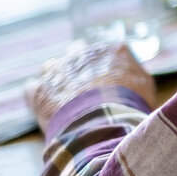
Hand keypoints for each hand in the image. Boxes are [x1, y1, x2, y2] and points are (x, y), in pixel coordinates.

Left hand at [26, 42, 157, 135]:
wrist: (101, 125)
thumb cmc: (127, 106)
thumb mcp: (144, 86)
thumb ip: (134, 74)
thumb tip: (131, 73)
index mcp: (106, 50)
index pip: (103, 51)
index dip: (104, 66)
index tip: (107, 80)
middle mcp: (79, 54)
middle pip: (75, 51)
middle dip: (78, 64)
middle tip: (85, 86)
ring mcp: (55, 71)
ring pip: (51, 68)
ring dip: (56, 79)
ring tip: (65, 100)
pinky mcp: (37, 91)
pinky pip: (32, 88)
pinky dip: (38, 96)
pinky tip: (47, 107)